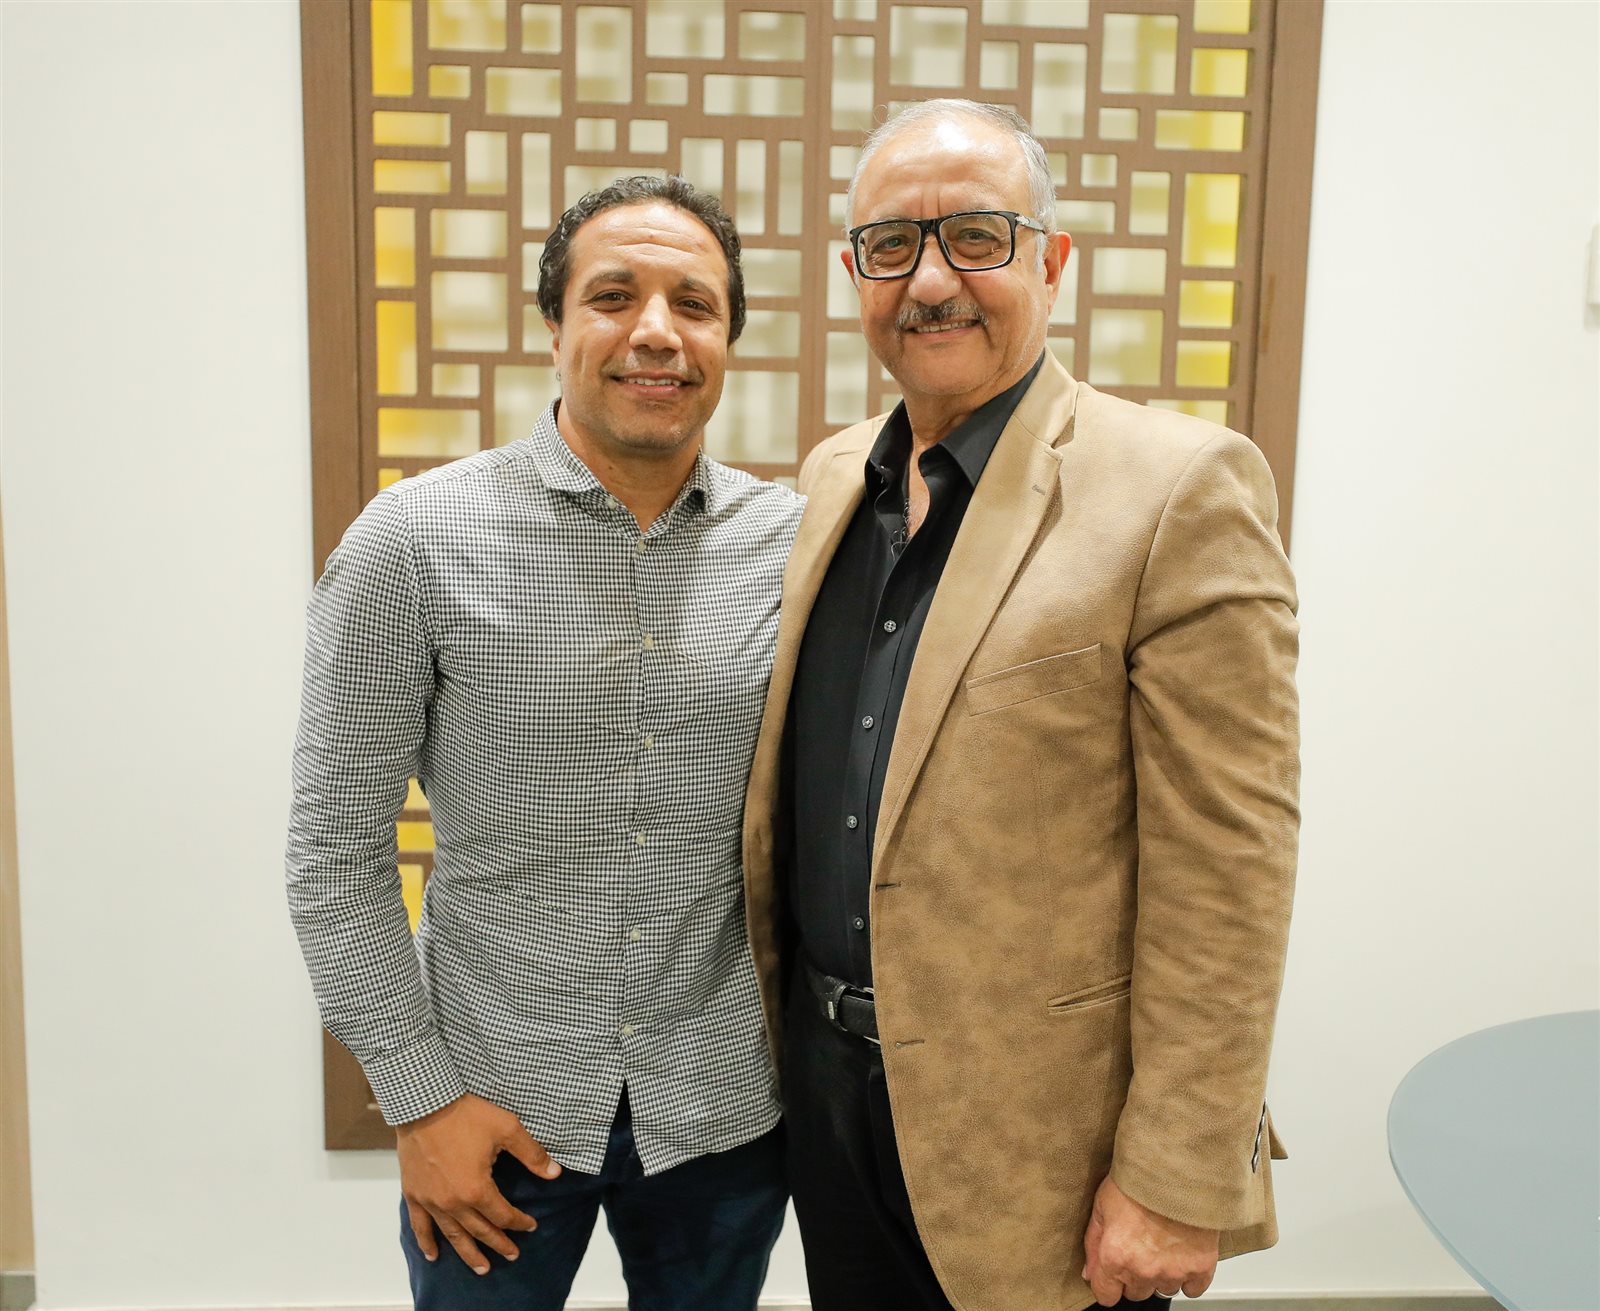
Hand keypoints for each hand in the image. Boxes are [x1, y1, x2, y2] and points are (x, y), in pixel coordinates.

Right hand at [397, 1093, 561, 1274]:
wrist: (425, 1103)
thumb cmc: (467, 1114)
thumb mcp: (507, 1128)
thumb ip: (532, 1154)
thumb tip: (555, 1173)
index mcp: (477, 1189)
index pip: (503, 1215)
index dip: (519, 1222)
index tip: (531, 1226)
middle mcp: (453, 1202)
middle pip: (480, 1230)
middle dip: (498, 1243)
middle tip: (512, 1255)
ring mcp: (431, 1201)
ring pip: (452, 1235)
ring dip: (468, 1253)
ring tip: (482, 1268)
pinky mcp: (413, 1194)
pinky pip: (419, 1226)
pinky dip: (426, 1242)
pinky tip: (433, 1255)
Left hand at [1081, 1175, 1217, 1303]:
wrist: (1177, 1167)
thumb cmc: (1138, 1180)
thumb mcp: (1102, 1206)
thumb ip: (1093, 1244)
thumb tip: (1090, 1272)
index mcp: (1115, 1256)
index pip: (1106, 1295)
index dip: (1107, 1284)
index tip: (1112, 1275)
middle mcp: (1143, 1270)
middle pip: (1136, 1293)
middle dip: (1134, 1275)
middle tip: (1140, 1247)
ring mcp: (1173, 1271)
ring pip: (1164, 1290)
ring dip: (1161, 1274)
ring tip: (1163, 1244)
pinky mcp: (1201, 1267)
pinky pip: (1193, 1289)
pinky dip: (1189, 1276)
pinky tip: (1183, 1254)